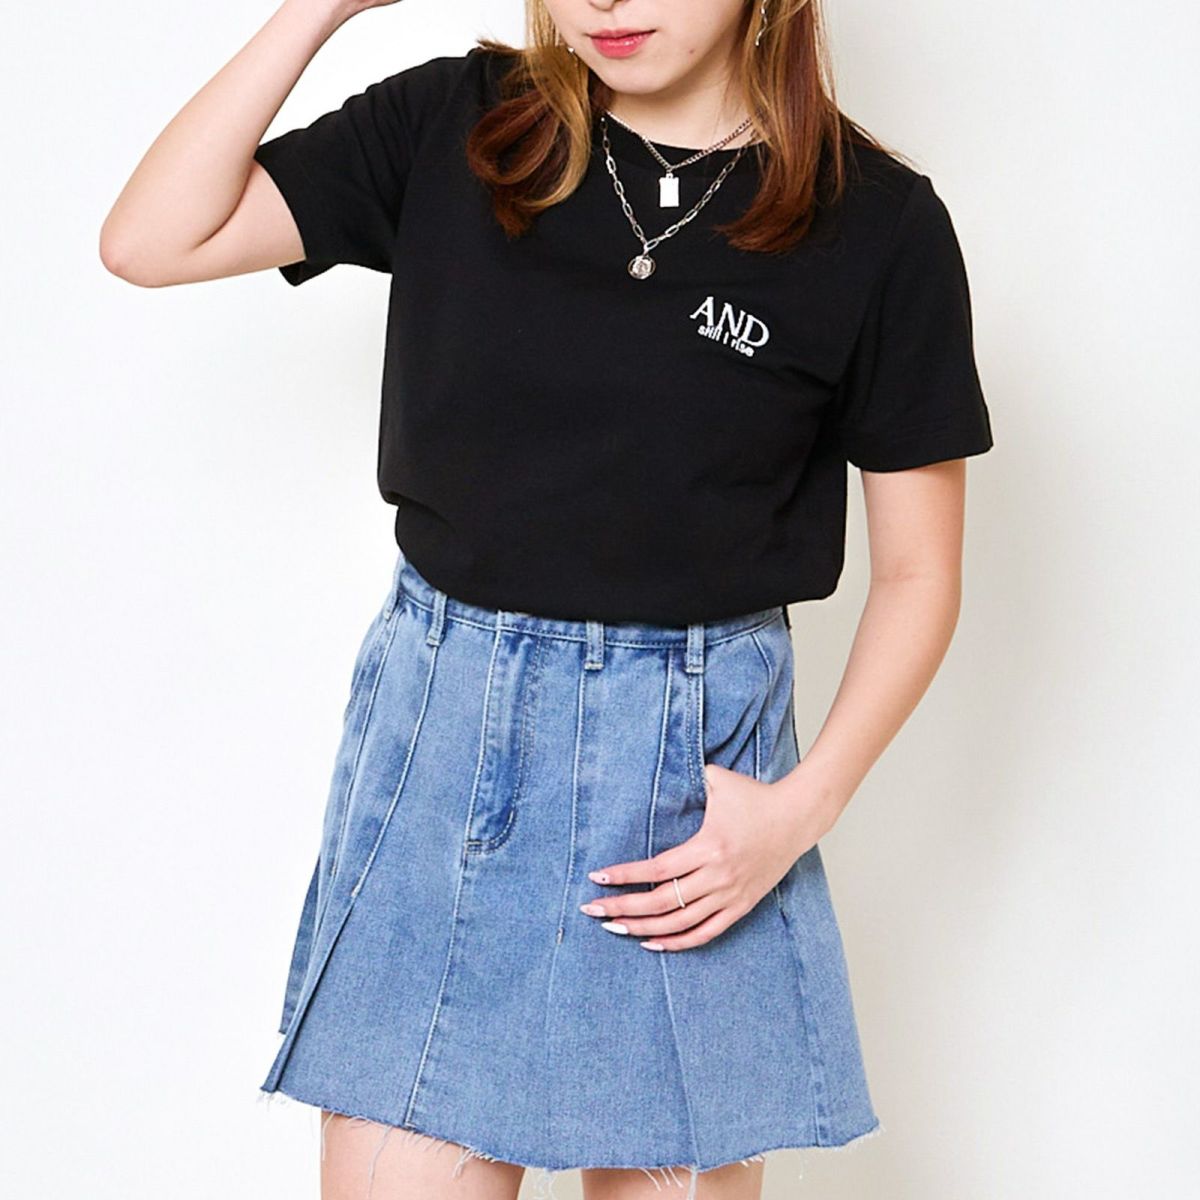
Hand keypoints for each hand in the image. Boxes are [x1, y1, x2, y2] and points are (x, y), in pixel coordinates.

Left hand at [579, 762, 838, 950]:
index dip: (626, 875)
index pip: (658, 868)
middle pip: (662, 901)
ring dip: (643, 928)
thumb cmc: (755, 796)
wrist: (797, 817)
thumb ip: (688, 777)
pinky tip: (652, 943)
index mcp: (709, 846)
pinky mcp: (741, 905)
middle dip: (623, 907)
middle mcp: (718, 875)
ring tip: (614, 928)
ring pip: (680, 922)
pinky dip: (678, 942)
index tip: (598, 877)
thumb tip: (660, 769)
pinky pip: (706, 932)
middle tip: (592, 910)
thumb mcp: (719, 779)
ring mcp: (730, 894)